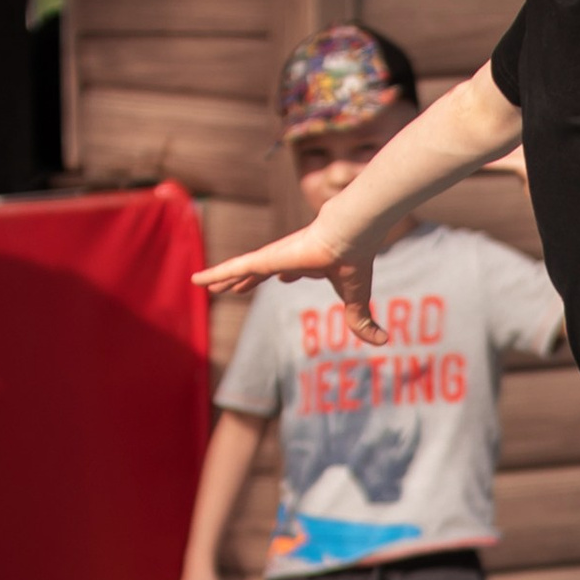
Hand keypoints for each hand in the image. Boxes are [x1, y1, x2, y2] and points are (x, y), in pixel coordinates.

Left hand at [193, 224, 381, 344]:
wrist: (350, 237)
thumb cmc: (354, 261)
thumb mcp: (356, 299)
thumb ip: (361, 320)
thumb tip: (383, 342)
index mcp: (309, 262)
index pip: (291, 269)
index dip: (285, 274)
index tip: (282, 278)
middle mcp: (288, 257)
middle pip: (261, 269)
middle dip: (246, 279)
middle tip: (233, 287)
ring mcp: (273, 257)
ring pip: (243, 270)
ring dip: (226, 279)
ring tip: (206, 284)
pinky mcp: (264, 258)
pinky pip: (232, 268)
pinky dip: (213, 274)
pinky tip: (195, 280)